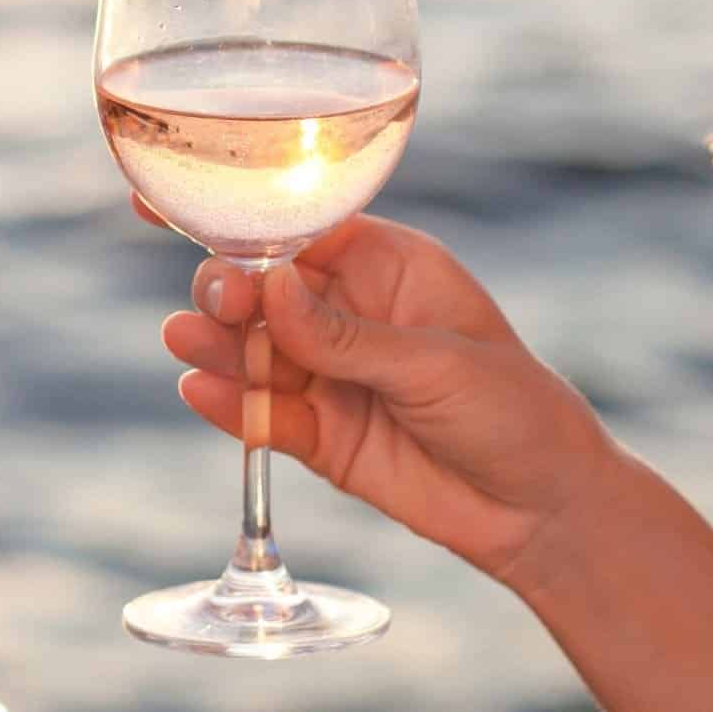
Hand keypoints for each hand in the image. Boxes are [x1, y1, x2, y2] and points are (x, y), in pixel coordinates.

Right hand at [145, 196, 618, 585]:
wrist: (541, 511)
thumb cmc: (514, 410)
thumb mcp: (438, 363)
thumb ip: (348, 334)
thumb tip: (269, 287)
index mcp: (388, 266)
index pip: (300, 225)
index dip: (238, 213)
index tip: (170, 199)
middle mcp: (350, 313)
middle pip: (263, 287)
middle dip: (229, 287)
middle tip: (219, 303)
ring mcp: (330, 375)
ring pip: (253, 350)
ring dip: (217, 345)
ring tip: (187, 341)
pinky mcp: (319, 436)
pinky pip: (263, 415)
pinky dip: (230, 405)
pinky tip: (201, 392)